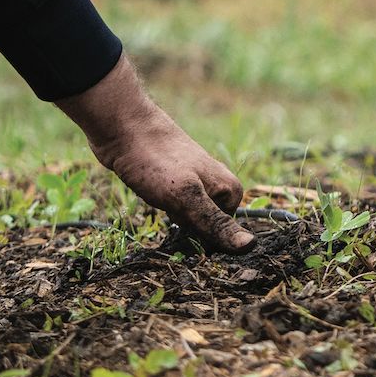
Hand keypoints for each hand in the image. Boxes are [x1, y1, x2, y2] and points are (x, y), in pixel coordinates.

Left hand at [58, 58, 253, 252]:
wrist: (125, 129)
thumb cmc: (157, 163)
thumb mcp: (186, 198)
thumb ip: (215, 223)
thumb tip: (250, 247)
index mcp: (231, 191)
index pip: (220, 236)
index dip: (197, 239)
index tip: (177, 228)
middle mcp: (219, 186)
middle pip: (205, 227)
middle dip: (183, 229)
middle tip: (164, 212)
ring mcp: (197, 182)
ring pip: (188, 217)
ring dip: (171, 219)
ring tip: (155, 201)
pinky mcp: (176, 181)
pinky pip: (175, 206)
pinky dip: (162, 209)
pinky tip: (151, 197)